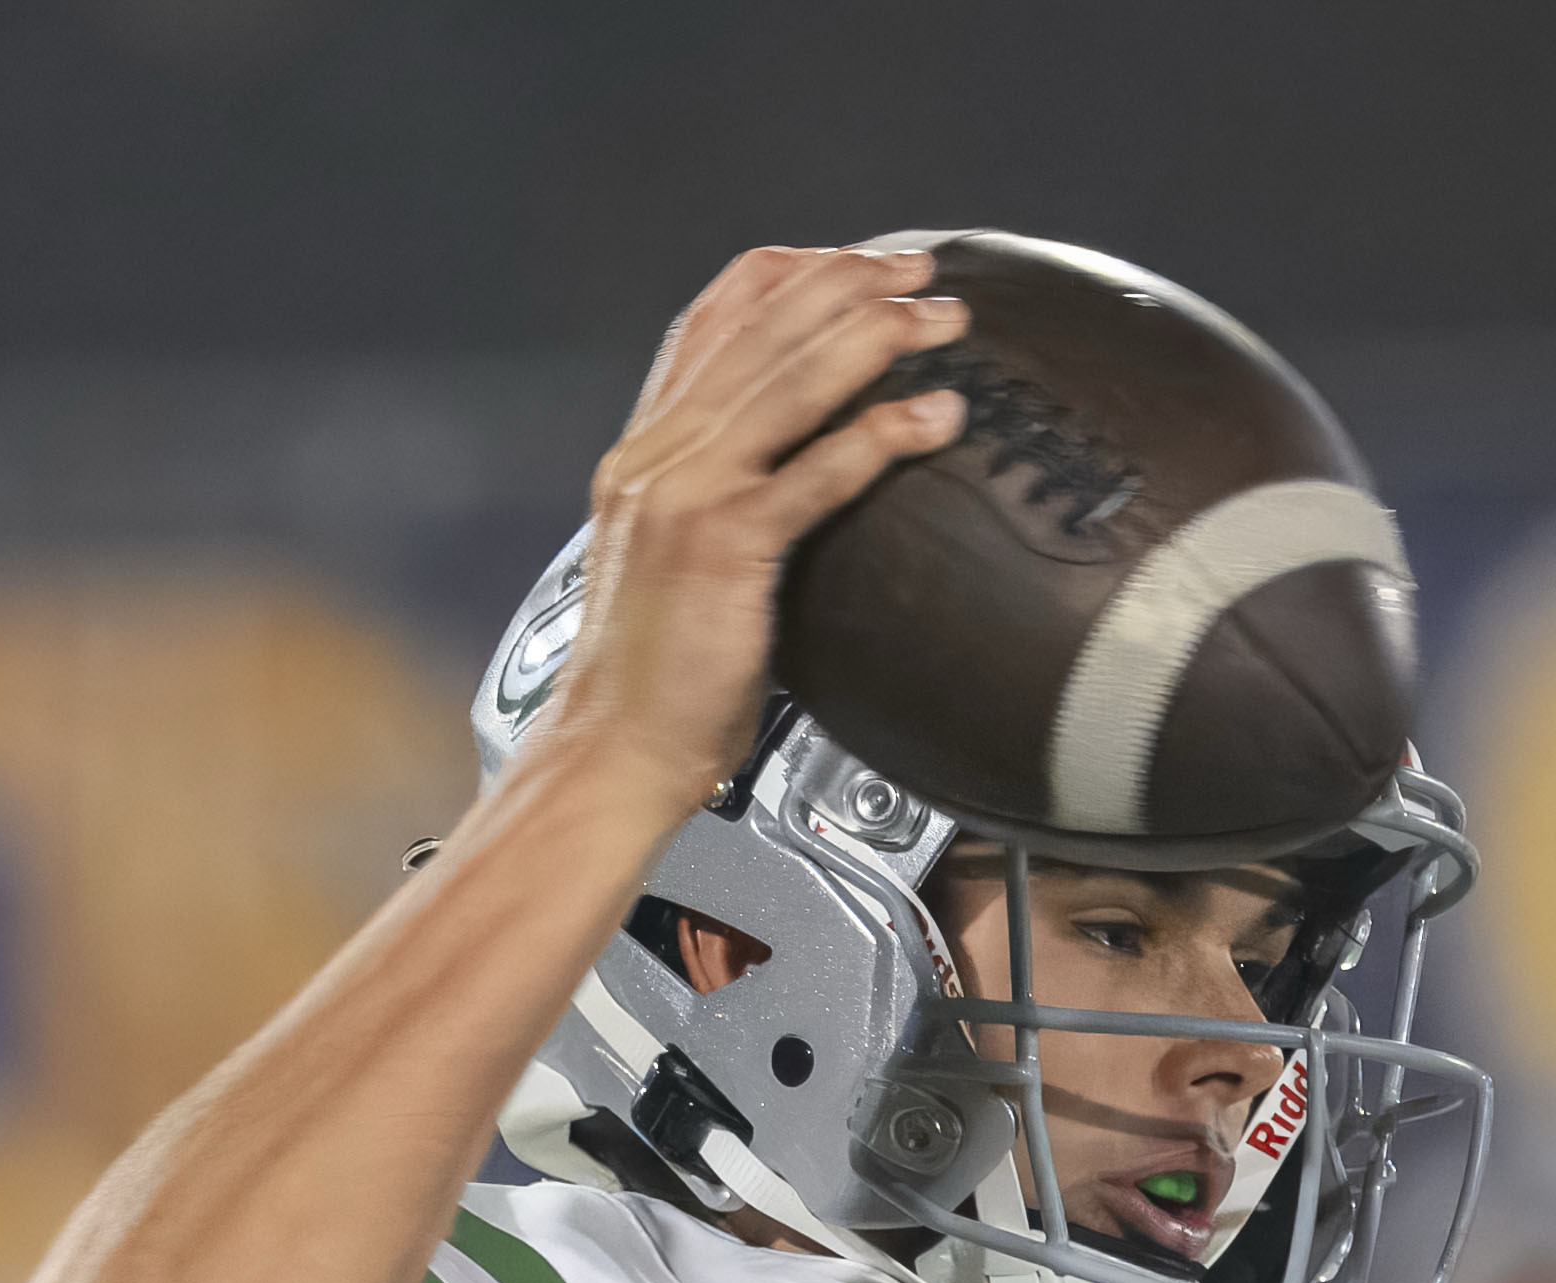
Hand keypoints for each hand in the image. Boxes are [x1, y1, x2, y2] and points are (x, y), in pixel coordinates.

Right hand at [535, 247, 974, 813]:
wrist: (611, 750)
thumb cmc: (655, 684)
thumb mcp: (675, 567)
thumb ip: (722, 508)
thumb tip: (793, 486)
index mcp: (644, 453)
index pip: (711, 322)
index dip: (786, 276)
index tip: (850, 260)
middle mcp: (659, 455)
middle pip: (760, 329)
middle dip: (849, 283)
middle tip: (922, 268)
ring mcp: (686, 493)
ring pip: (790, 379)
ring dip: (878, 334)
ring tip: (944, 318)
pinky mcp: (722, 545)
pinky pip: (817, 471)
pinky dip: (883, 433)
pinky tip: (938, 415)